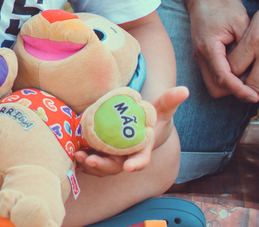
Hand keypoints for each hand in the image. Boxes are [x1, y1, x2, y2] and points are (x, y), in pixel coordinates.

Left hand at [72, 86, 187, 175]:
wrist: (139, 126)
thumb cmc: (151, 119)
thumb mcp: (161, 109)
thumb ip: (170, 101)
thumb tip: (184, 89)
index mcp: (143, 149)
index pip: (142, 160)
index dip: (137, 164)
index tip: (130, 166)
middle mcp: (128, 157)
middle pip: (116, 167)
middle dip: (103, 166)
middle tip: (91, 160)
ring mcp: (114, 158)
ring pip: (102, 167)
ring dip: (89, 165)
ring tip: (77, 155)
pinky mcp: (102, 155)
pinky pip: (92, 162)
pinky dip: (83, 160)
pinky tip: (73, 152)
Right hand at [187, 0, 258, 101]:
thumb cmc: (222, 3)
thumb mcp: (241, 22)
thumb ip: (246, 48)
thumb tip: (256, 71)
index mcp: (209, 47)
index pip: (224, 79)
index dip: (240, 90)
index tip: (256, 95)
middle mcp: (201, 55)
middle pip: (216, 88)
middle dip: (235, 92)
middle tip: (255, 87)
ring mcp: (200, 56)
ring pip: (213, 85)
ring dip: (230, 87)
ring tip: (250, 78)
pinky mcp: (203, 56)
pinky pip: (214, 75)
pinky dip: (227, 79)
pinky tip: (242, 71)